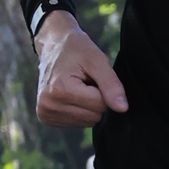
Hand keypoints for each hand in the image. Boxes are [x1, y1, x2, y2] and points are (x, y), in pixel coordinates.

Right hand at [35, 14, 127, 129]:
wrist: (52, 45)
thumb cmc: (76, 49)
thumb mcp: (97, 60)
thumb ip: (111, 85)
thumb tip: (122, 109)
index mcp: (61, 90)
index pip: (101, 105)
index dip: (102, 89)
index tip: (90, 75)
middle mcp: (49, 105)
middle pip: (94, 116)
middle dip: (95, 98)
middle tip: (83, 81)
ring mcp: (46, 113)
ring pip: (87, 121)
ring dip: (86, 105)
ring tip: (75, 86)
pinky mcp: (46, 118)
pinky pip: (76, 123)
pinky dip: (77, 109)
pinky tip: (69, 95)